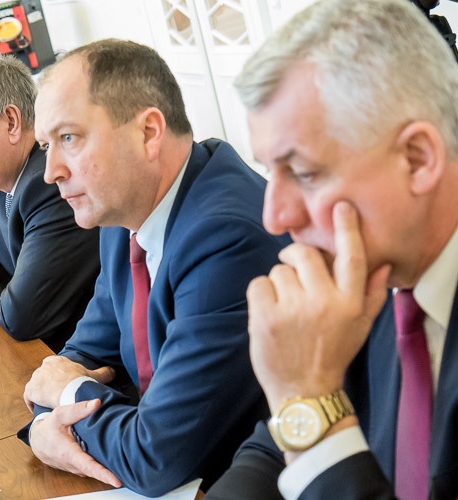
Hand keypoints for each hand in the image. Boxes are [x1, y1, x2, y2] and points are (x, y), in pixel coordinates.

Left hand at [24, 356, 114, 410]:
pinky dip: (33, 404)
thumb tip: (113, 371)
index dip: (56, 378)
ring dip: (41, 396)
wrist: (70, 391)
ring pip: (36, 387)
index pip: (53, 368)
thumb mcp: (93, 376)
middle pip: (43, 377)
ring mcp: (36, 378)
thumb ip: (103, 372)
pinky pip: (29, 398)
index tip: (61, 387)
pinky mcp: (31, 389)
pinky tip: (39, 411)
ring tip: (48, 406)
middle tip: (55, 398)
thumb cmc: (80, 383)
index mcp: (56, 361)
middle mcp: (44, 367)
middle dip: (48, 386)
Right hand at [30, 400, 121, 487]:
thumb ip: (78, 409)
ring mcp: (76, 469)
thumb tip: (97, 403)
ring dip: (108, 468)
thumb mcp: (60, 415)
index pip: (89, 467)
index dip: (103, 474)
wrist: (38, 441)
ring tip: (126, 462)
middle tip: (132, 468)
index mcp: (70, 454)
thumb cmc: (49, 428)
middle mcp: (74, 465)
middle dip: (112, 472)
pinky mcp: (78, 468)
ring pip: (95, 470)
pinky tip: (112, 459)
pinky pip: (91, 468)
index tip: (117, 481)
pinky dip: (101, 466)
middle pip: (96, 471)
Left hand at [247, 201, 389, 411]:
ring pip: (278, 270)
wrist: (304, 390)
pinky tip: (268, 311)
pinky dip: (260, 294)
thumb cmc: (332, 354)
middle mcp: (323, 302)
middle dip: (294, 256)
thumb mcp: (359, 327)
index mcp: (349, 303)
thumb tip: (380, 265)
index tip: (341, 208)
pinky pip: (258, 283)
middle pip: (304, 255)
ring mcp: (292, 309)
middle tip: (292, 267)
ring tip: (284, 305)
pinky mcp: (265, 316)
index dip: (346, 230)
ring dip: (278, 283)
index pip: (351, 257)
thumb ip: (369, 295)